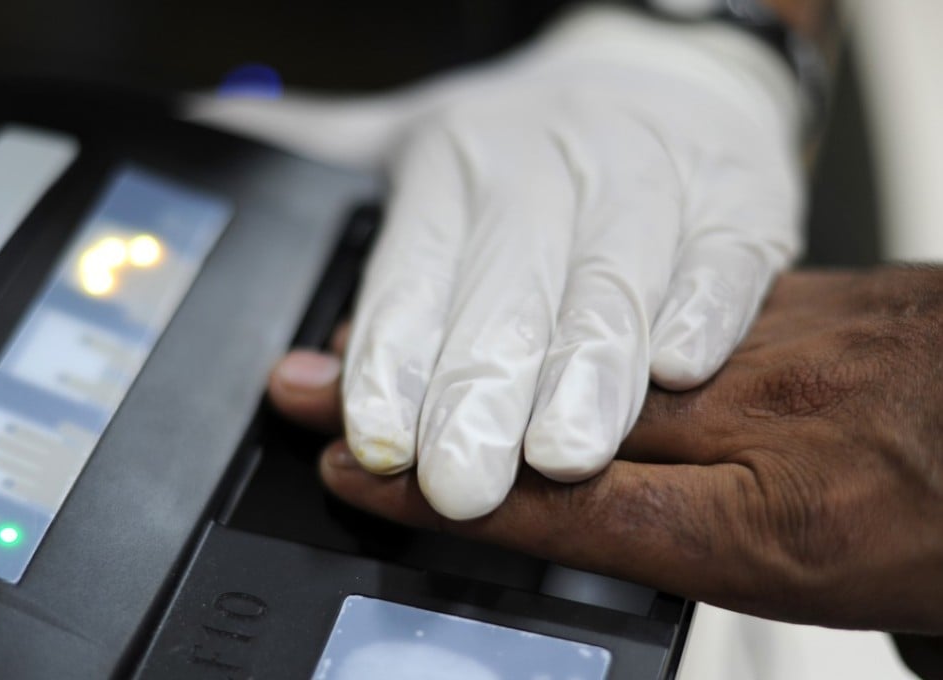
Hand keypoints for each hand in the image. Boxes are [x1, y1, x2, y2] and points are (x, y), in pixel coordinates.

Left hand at [192, 6, 804, 518]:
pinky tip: (678, 369)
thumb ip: (320, 168)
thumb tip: (215, 183)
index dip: (393, 359)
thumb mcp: (410, 136)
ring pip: (611, 286)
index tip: (378, 437)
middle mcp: (548, 171)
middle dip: (482, 394)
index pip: (415, 271)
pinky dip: (702, 313)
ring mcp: (646, 185)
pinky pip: (724, 261)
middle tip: (463, 482)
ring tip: (563, 456)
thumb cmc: (526, 136)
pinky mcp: (735, 205)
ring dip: (586, 375)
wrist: (660, 71)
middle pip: (509, 294)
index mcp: (458, 162)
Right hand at [271, 268, 942, 632]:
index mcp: (780, 527)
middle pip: (552, 408)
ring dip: (464, 335)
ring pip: (583, 331)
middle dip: (420, 403)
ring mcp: (770, 337)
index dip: (447, 502)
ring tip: (362, 338)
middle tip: (314, 398)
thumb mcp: (827, 580)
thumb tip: (580, 525)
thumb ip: (699, 545)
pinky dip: (558, 289)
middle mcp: (765, 416)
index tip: (359, 481)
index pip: (570, 513)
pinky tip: (485, 284)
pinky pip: (655, 281)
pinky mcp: (784, 283)